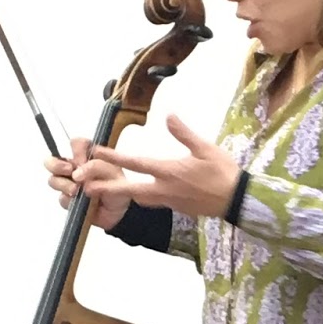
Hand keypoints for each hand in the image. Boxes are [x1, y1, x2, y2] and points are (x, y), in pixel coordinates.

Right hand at [43, 139, 129, 231]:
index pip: (76, 144)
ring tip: (75, 190)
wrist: (120, 213)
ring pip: (53, 180)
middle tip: (68, 170)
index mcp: (88, 156)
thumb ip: (95, 167)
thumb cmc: (118, 189)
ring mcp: (69, 184)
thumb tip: (75, 173)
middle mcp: (75, 168)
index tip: (83, 159)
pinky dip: (69, 200)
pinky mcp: (68, 200)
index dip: (76, 149)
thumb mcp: (112, 173)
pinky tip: (80, 202)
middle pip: (53, 160)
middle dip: (56, 165)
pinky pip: (61, 198)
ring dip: (63, 184)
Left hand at [72, 114, 240, 219]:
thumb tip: (168, 115)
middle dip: (107, 187)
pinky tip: (139, 192)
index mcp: (170, 172)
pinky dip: (141, 197)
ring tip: (106, 190)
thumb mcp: (205, 148)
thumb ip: (184, 133)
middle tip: (86, 186)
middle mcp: (165, 190)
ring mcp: (170, 201)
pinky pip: (154, 203)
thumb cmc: (223, 173)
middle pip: (130, 190)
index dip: (115, 156)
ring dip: (123, 193)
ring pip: (140, 198)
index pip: (136, 163)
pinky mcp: (177, 208)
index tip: (96, 152)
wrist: (237, 201)